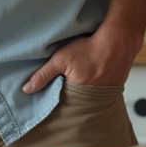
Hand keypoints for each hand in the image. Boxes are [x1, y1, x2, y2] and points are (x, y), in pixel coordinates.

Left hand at [22, 26, 142, 93]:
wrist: (118, 42)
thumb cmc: (90, 49)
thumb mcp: (60, 59)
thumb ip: (43, 75)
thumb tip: (26, 89)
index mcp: (77, 96)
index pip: (60, 104)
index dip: (53, 99)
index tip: (44, 96)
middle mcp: (91, 101)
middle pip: (73, 102)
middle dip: (65, 97)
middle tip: (59, 86)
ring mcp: (104, 95)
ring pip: (85, 98)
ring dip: (78, 92)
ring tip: (72, 81)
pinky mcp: (111, 89)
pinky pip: (97, 92)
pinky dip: (91, 87)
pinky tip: (87, 78)